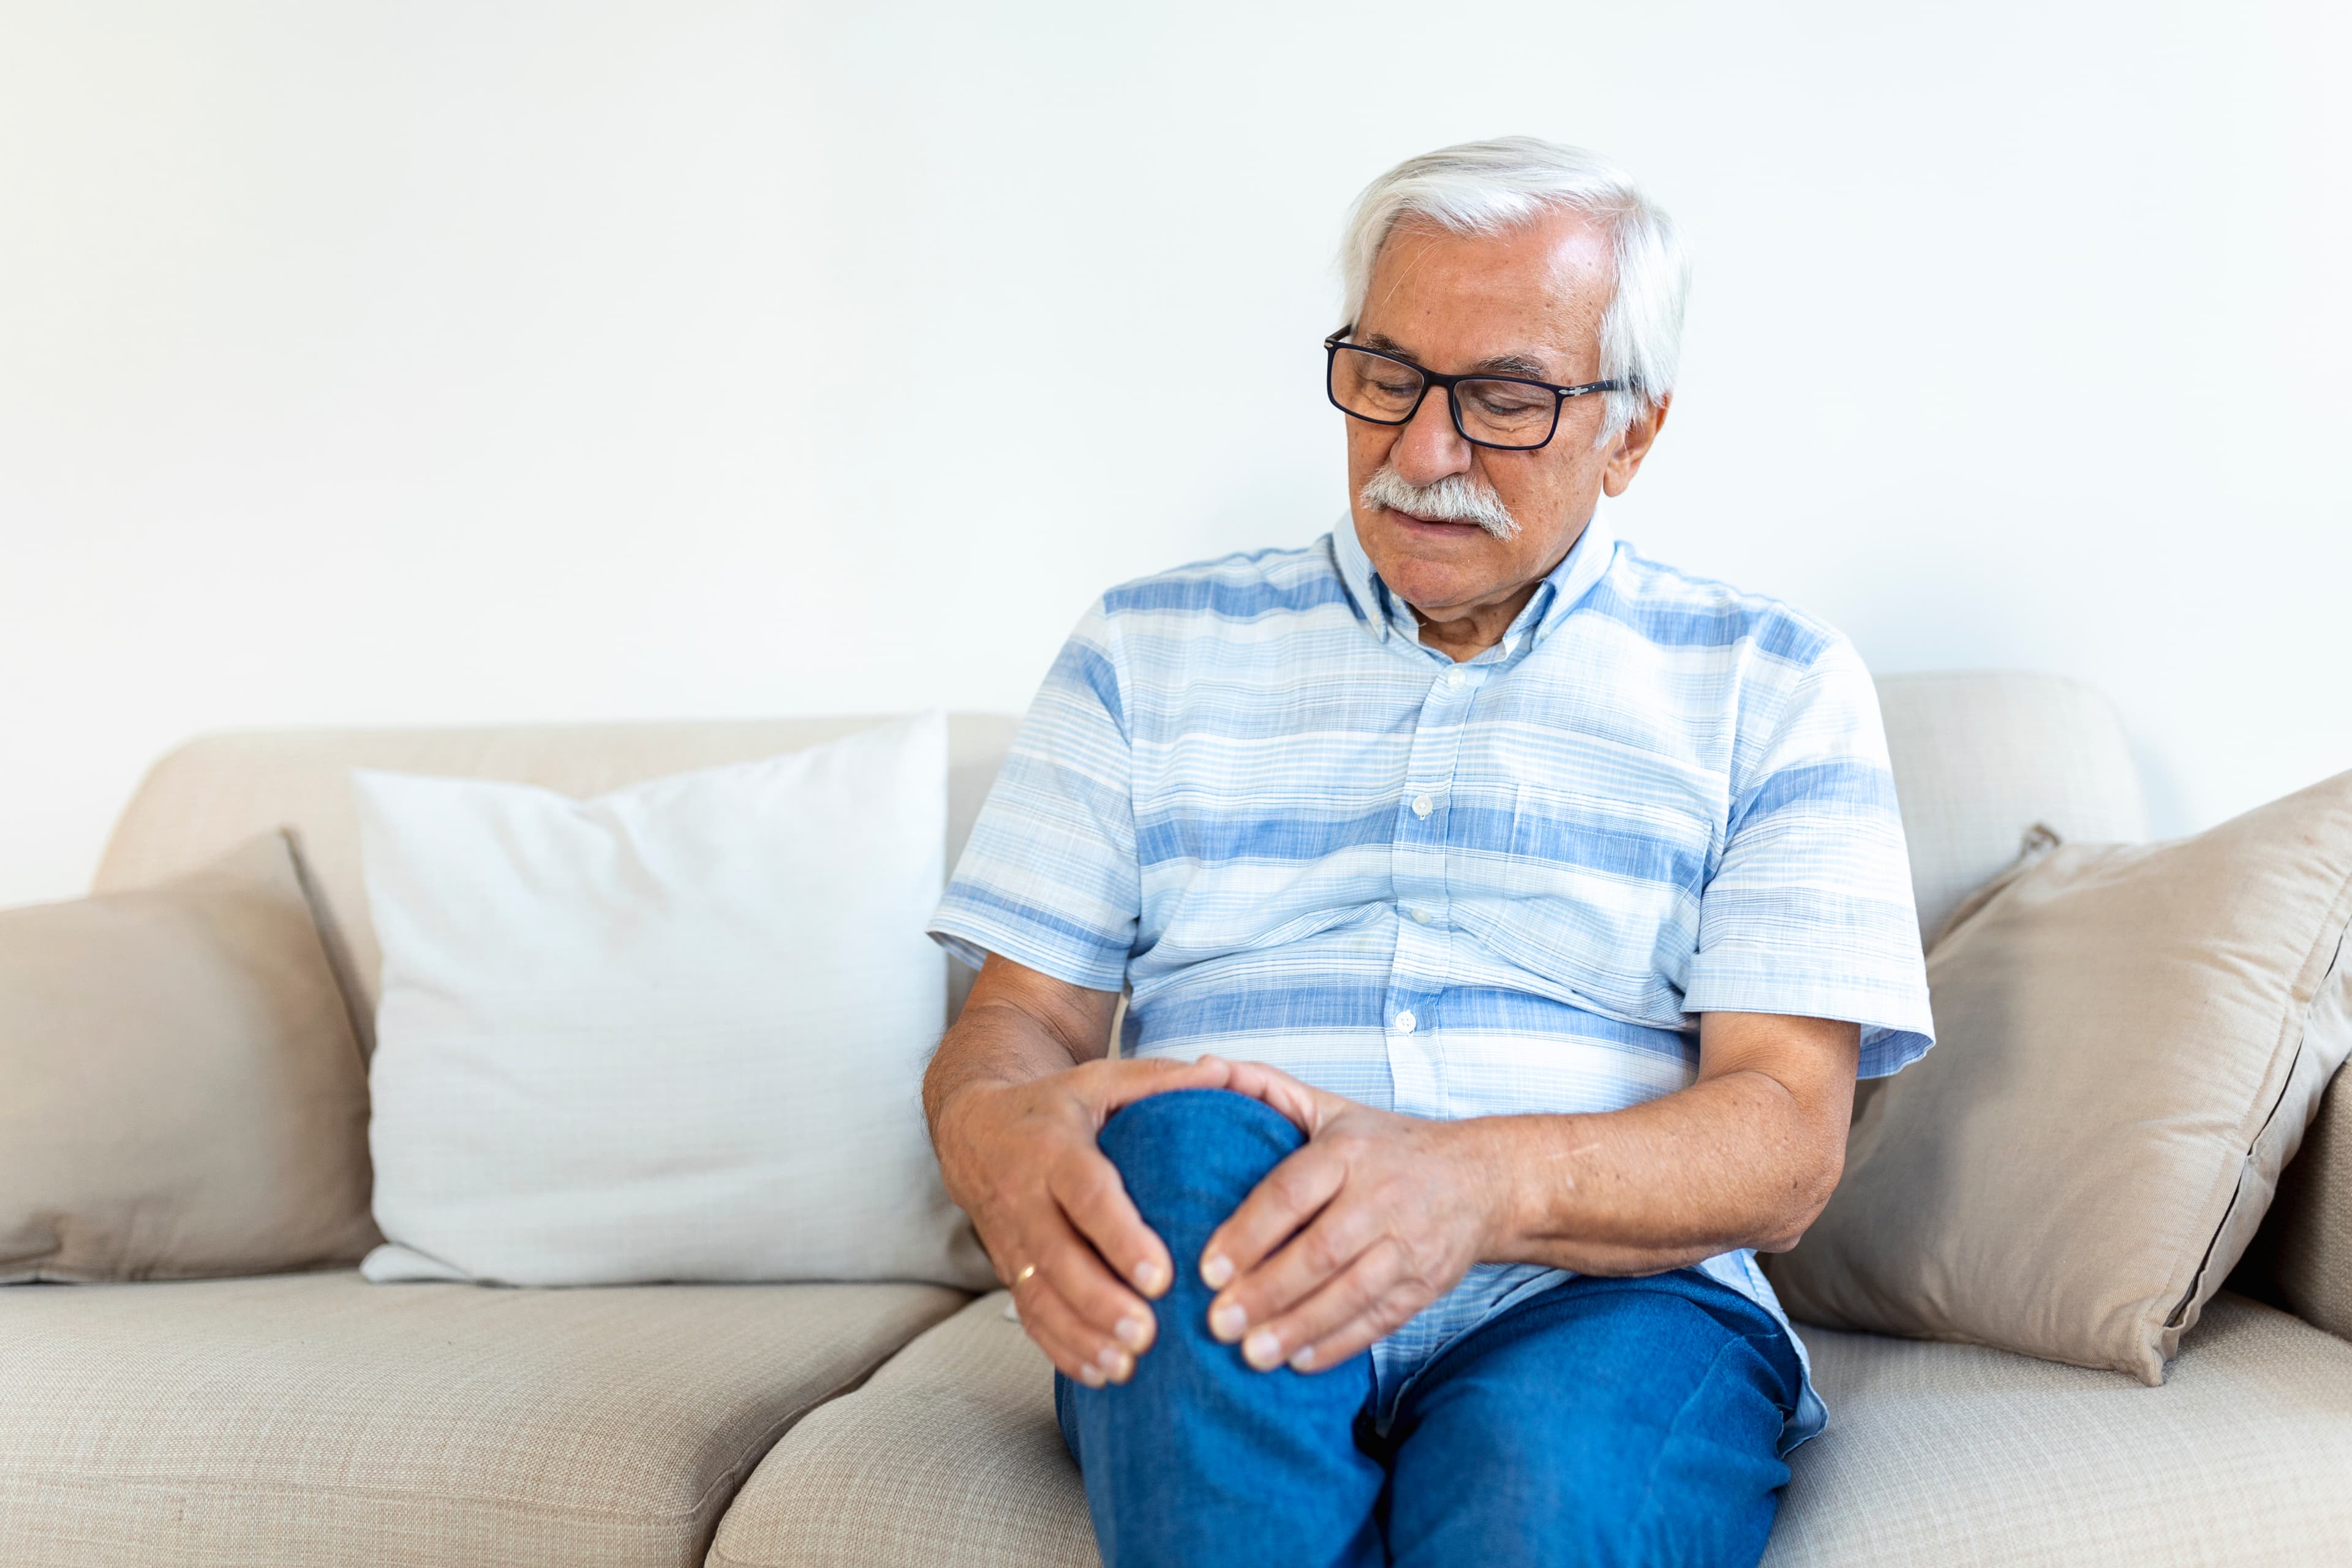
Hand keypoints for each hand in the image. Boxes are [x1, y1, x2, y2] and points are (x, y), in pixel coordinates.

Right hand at [932, 1053, 1262, 1386]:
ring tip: (1126, 1365)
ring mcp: (1011, 1239)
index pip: (1086, 1195)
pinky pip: (1029, 1314)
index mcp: (1054, 1148)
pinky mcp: (1008, 1268)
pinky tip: (1099, 1373)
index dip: (1119, 1236)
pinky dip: (1060, 1348)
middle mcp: (1025, 1197)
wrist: (973, 1129)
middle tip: (1147, 1334)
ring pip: (1040, 1295)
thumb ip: (1158, 1080)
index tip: (1160, 1274)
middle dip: (1101, 1300)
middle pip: (1058, 1257)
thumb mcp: (1099, 1080)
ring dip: (1081, 1335)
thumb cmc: (1054, 1105)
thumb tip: (1221, 1072)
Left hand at [1196, 1061, 1507, 1374]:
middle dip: (1266, 1291)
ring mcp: (1410, 1244)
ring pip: (1351, 1293)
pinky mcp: (1427, 1283)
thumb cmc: (1385, 1145)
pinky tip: (1300, 1361)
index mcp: (1349, 1151)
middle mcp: (1382, 1196)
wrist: (1481, 1178)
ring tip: (1251, 1356)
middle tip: (1218, 1322)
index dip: (1249, 1233)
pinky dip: (1339, 1343)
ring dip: (1298, 1326)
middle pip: (1321, 1251)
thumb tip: (1203, 1068)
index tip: (1207, 1268)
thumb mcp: (1330, 1107)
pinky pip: (1381, 1319)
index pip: (1292, 1192)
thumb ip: (1265, 1088)